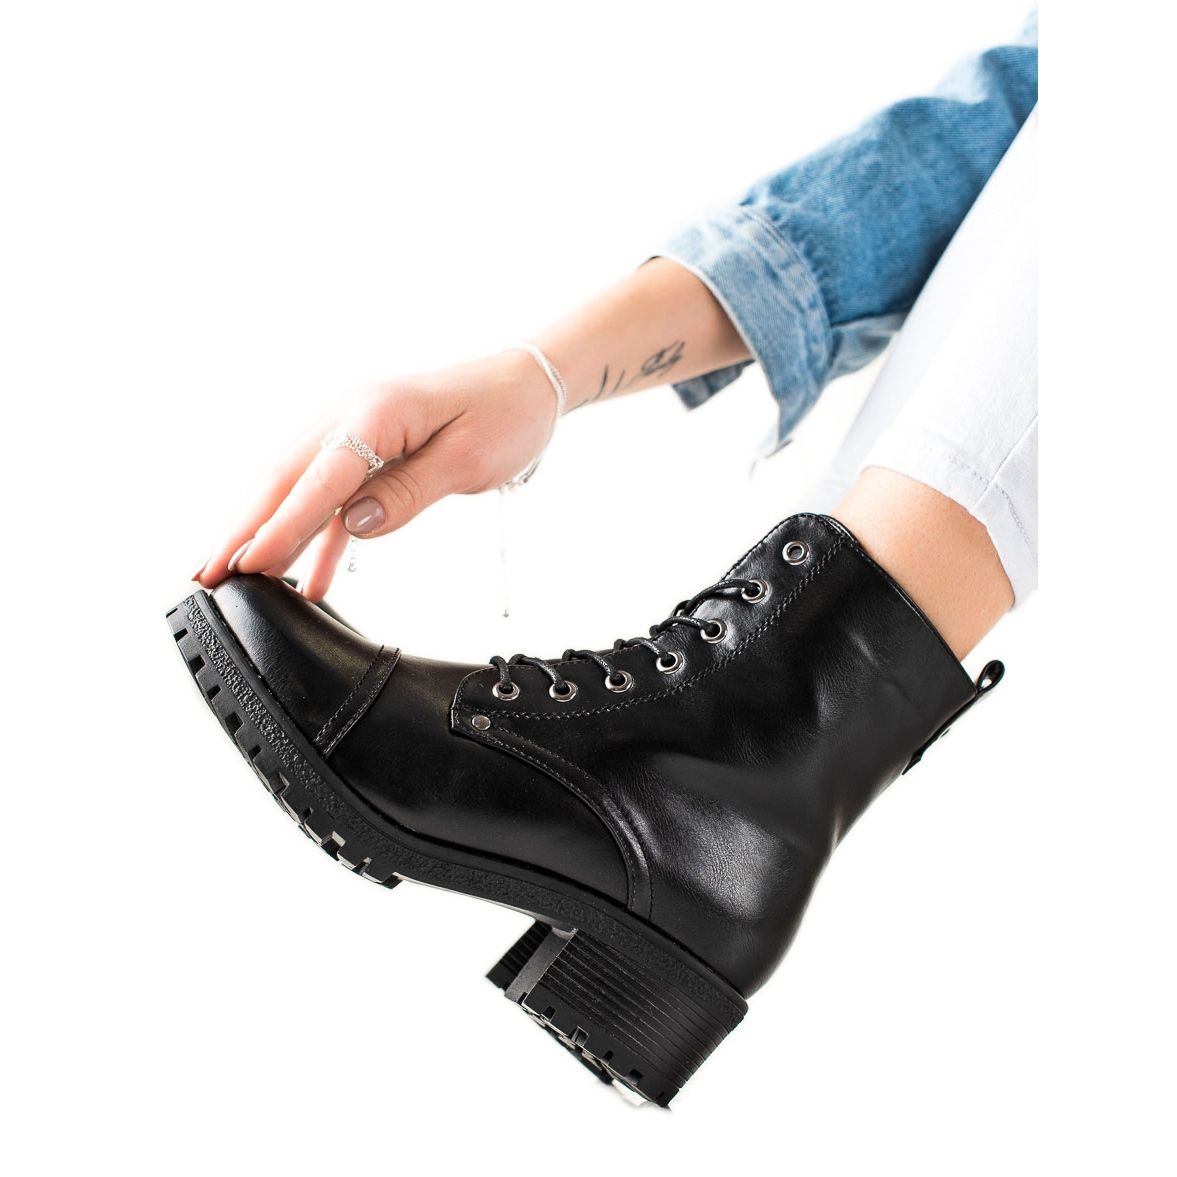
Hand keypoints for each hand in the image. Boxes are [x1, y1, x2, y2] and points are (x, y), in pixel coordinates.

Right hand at [193, 350, 555, 599]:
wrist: (528, 383)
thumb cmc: (505, 414)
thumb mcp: (466, 458)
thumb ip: (407, 492)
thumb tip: (355, 525)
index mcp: (374, 413)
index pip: (317, 479)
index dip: (279, 525)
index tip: (246, 563)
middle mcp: (352, 417)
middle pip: (285, 479)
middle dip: (242, 528)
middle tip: (204, 574)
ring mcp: (356, 433)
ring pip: (298, 489)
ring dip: (266, 532)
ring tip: (232, 577)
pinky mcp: (369, 451)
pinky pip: (334, 499)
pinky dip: (316, 537)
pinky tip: (307, 580)